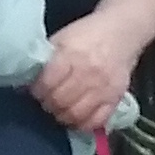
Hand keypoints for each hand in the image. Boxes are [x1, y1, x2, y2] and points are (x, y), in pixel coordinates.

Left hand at [30, 16, 143, 134]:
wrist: (123, 31)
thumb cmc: (88, 33)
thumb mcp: (63, 38)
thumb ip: (48, 59)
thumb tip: (31, 81)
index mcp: (71, 54)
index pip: (47, 83)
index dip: (37, 91)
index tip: (36, 91)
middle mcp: (88, 73)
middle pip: (60, 101)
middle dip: (48, 104)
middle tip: (46, 102)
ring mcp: (103, 88)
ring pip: (76, 115)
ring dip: (63, 116)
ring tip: (60, 110)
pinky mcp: (115, 98)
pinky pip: (96, 121)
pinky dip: (83, 124)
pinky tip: (76, 117)